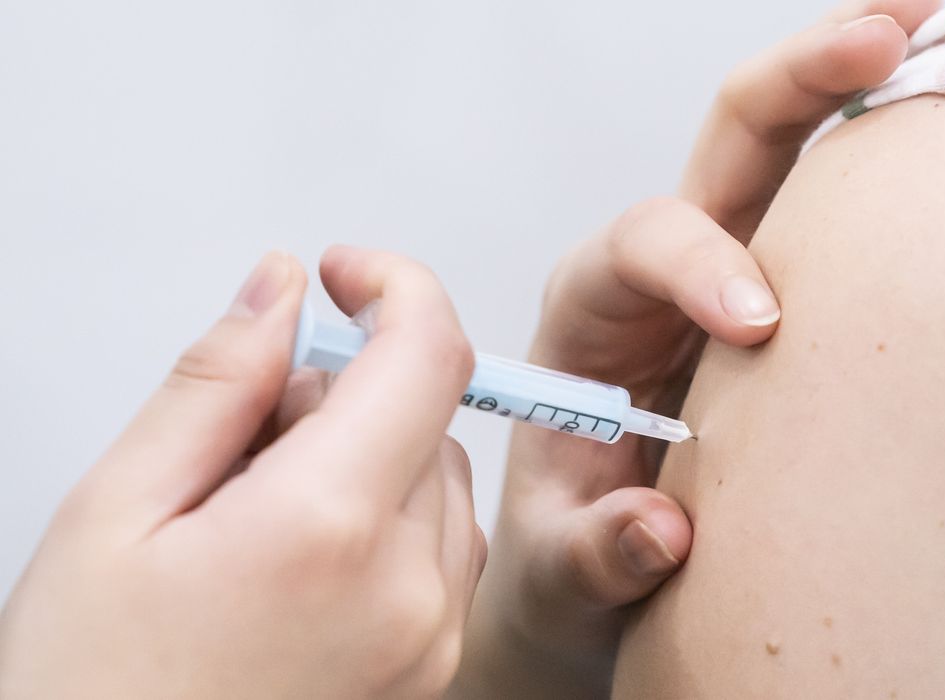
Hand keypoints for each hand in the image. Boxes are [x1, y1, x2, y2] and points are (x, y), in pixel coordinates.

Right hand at [0, 247, 486, 699]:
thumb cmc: (87, 694)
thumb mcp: (114, 513)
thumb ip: (216, 384)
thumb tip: (280, 289)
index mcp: (327, 531)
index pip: (426, 357)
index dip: (395, 287)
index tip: (346, 274)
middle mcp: (408, 591)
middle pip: (430, 419)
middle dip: (350, 395)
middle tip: (245, 442)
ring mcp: (430, 641)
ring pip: (439, 483)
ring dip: (370, 461)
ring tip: (258, 519)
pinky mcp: (430, 673)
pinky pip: (442, 554)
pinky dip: (386, 524)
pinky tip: (298, 564)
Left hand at [449, 1, 938, 696]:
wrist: (592, 582)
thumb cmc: (565, 564)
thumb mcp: (557, 576)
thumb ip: (592, 556)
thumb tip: (660, 534)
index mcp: (590, 314)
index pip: (641, 244)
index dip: (700, 264)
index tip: (763, 325)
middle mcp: (664, 271)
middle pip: (731, 142)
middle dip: (802, 77)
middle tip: (891, 29)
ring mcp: (737, 271)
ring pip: (796, 148)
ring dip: (862, 77)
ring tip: (939, 22)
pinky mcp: (796, 297)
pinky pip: (842, 209)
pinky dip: (896, 148)